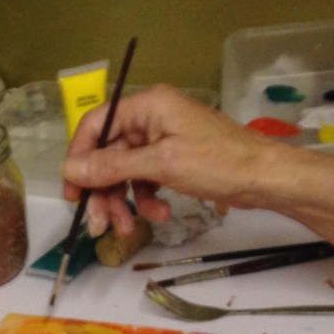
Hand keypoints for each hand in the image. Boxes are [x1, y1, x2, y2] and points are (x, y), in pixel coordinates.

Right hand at [60, 84, 278, 236]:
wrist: (264, 178)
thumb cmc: (219, 162)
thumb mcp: (161, 164)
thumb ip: (112, 166)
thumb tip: (69, 169)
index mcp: (148, 106)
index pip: (96, 125)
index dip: (79, 158)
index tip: (72, 191)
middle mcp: (151, 119)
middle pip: (108, 155)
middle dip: (103, 191)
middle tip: (98, 224)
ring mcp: (162, 140)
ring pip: (124, 172)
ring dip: (122, 202)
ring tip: (128, 227)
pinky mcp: (172, 160)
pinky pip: (144, 180)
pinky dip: (146, 200)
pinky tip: (158, 213)